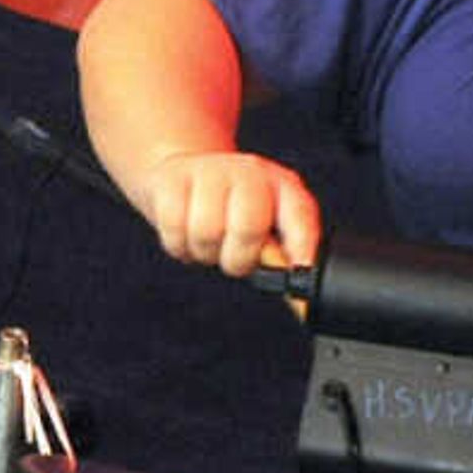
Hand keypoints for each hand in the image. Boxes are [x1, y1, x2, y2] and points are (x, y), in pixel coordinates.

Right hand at [133, 147, 321, 277]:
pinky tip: (184, 235)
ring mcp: (209, 170)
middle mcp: (248, 172)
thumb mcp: (264, 223)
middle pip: (247, 227)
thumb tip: (299, 303)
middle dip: (237, 259)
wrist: (182, 169)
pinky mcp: (171, 177)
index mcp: (281, 186)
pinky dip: (178, 244)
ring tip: (206, 244)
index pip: (300, 216)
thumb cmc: (228, 206)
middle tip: (231, 257)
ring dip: (203, 252)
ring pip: (206, 231)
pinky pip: (173, 226)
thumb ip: (281, 257)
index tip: (296, 275)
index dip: (301, 248)